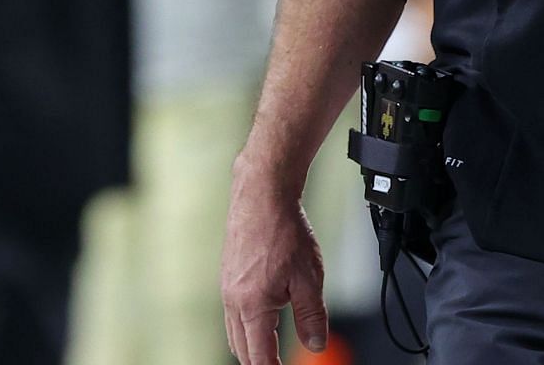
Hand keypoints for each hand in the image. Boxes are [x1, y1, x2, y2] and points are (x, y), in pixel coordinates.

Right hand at [221, 155, 327, 364]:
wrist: (262, 195)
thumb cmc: (284, 229)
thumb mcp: (309, 278)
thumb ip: (312, 316)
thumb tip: (316, 345)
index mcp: (252, 306)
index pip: (259, 356)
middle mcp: (233, 301)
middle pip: (242, 349)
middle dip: (258, 362)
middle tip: (276, 364)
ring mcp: (227, 289)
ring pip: (235, 332)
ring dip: (251, 346)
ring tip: (269, 352)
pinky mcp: (228, 276)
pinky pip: (233, 313)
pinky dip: (246, 325)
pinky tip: (261, 318)